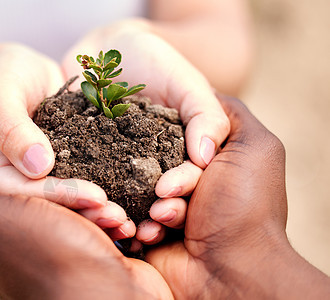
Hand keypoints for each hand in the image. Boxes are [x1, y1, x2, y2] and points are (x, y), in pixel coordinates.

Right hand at [0, 44, 132, 237]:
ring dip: (99, 209)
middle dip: (85, 211)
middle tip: (120, 218)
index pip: (23, 192)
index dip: (60, 196)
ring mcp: (41, 174)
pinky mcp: (64, 164)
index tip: (96, 197)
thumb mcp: (1, 93)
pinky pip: (84, 177)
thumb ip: (12, 127)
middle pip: (48, 205)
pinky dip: (107, 188)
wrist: (22, 69)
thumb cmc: (4, 75)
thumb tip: (38, 166)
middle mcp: (16, 179)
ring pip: (68, 198)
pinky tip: (132, 197)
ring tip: (129, 218)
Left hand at [0, 159, 172, 298]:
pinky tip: (122, 226)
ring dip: (97, 206)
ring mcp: (63, 254)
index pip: (2, 191)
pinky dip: (113, 221)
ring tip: (108, 212)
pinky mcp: (93, 255)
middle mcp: (26, 250)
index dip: (23, 175)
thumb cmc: (49, 260)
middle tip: (90, 194)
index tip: (46, 167)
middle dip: (69, 191)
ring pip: (78, 209)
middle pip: (45, 198)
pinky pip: (102, 225)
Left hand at [62, 19, 229, 243]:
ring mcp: (119, 167)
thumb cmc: (156, 62)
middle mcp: (152, 167)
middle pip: (159, 199)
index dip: (181, 191)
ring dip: (123, 217)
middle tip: (143, 232)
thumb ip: (205, 115)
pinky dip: (88, 195)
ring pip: (125, 199)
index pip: (188, 180)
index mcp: (180, 155)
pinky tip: (83, 206)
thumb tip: (206, 156)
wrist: (107, 51)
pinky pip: (89, 182)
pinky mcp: (88, 161)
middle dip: (154, 217)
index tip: (165, 195)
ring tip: (115, 227)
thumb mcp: (187, 83)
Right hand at [146, 95, 328, 297]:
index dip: (177, 142)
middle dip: (164, 178)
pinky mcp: (155, 229)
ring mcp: (173, 207)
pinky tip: (154, 231)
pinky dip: (144, 224)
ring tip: (165, 215)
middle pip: (158, 163)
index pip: (179, 136)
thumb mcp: (254, 146)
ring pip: (144, 190)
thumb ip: (227, 116)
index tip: (185, 160)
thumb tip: (199, 107)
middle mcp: (193, 181)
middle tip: (169, 191)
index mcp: (214, 159)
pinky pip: (135, 217)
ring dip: (155, 203)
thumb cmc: (245, 205)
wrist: (232, 269)